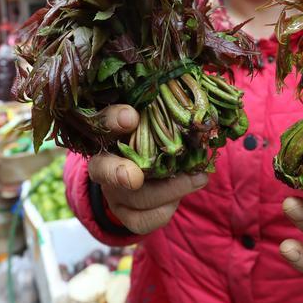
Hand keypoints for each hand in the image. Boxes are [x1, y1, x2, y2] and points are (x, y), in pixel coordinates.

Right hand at [87, 104, 209, 234]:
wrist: (139, 170)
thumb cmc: (152, 131)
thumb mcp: (153, 113)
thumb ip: (164, 104)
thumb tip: (200, 82)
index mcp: (106, 132)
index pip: (101, 122)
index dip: (112, 119)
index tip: (131, 116)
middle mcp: (102, 162)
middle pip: (105, 170)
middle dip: (120, 173)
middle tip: (135, 177)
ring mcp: (111, 191)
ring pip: (134, 198)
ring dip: (169, 190)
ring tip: (199, 177)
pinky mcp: (124, 213)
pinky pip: (143, 220)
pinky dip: (166, 209)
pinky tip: (181, 195)